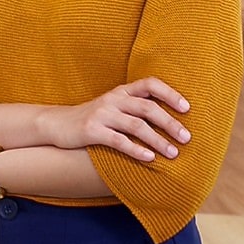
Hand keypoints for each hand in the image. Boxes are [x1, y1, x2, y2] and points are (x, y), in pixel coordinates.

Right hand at [41, 77, 191, 161]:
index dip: (170, 94)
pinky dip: (136, 150)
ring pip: (136, 126)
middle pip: (148, 108)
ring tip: (173, 153)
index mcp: (122, 91)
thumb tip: (169, 120)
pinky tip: (150, 159)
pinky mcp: (92, 131)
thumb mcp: (114, 106)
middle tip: (187, 137)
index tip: (187, 108)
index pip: (150, 84)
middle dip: (170, 123)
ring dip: (158, 140)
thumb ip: (135, 108)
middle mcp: (114, 99)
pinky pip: (119, 141)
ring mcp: (102, 114)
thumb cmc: (93, 118)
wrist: (57, 124)